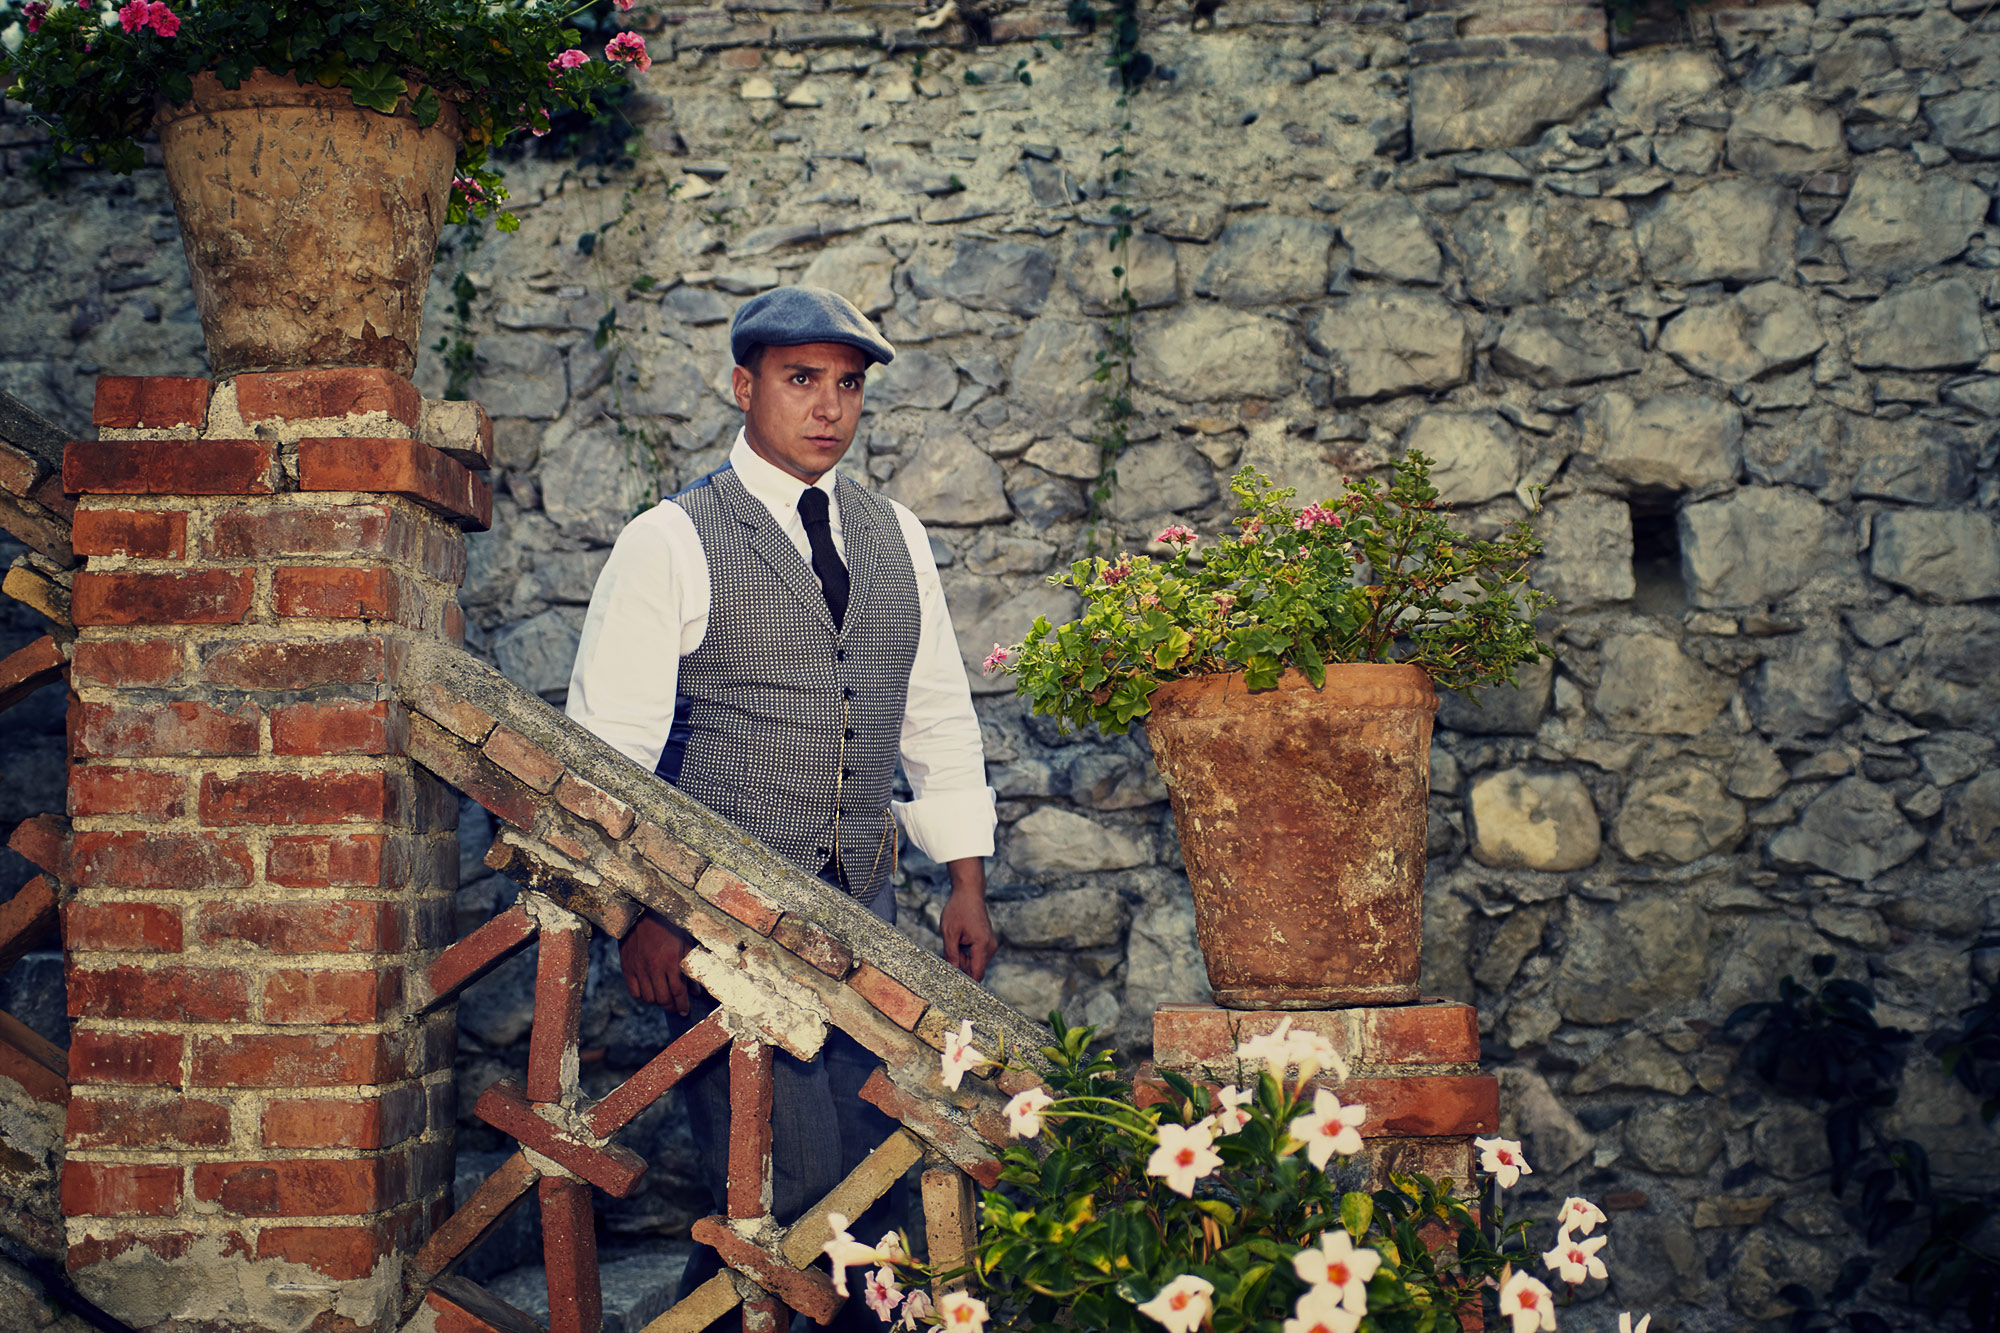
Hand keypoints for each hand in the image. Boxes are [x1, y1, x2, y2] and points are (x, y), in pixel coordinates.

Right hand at [620, 912, 693, 1014]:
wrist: (641, 914)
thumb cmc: (667, 926)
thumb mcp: (685, 942)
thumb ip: (690, 967)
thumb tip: (695, 990)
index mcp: (670, 960)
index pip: (678, 992)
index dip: (683, 1005)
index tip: (686, 1012)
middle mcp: (654, 967)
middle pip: (663, 999)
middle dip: (672, 1007)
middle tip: (677, 1008)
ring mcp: (639, 969)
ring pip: (649, 998)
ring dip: (658, 1003)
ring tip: (664, 999)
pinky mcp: (627, 968)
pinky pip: (635, 992)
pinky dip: (643, 997)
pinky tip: (650, 993)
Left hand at [938, 858, 996, 981]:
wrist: (968, 892)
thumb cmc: (958, 910)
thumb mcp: (949, 933)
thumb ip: (951, 955)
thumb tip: (951, 973)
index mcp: (982, 945)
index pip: (977, 974)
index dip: (966, 982)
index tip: (953, 985)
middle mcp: (990, 947)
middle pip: (975, 970)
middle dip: (961, 967)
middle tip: (948, 954)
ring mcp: (990, 944)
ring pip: (975, 963)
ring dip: (963, 959)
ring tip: (954, 942)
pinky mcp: (987, 942)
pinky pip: (976, 955)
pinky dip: (966, 953)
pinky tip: (959, 941)